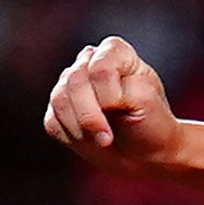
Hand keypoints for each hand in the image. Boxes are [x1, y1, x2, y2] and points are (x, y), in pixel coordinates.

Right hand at [41, 35, 184, 170]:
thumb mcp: (145, 101)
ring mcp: (70, 84)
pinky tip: (90, 140)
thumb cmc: (151, 122)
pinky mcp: (58, 109)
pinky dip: (71, 136)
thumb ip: (119, 91)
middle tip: (107, 138)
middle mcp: (89, 61)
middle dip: (90, 116)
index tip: (128, 112)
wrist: (146, 153)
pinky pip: (52, 121)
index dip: (109, 95)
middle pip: (75, 81)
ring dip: (80, 128)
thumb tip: (89, 96)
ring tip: (102, 140)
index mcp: (115, 51)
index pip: (100, 66)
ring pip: (59, 100)